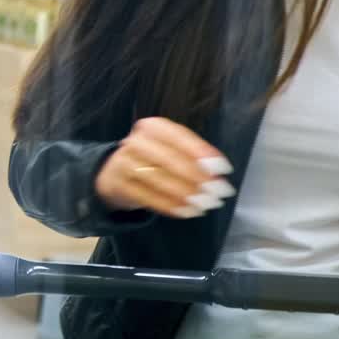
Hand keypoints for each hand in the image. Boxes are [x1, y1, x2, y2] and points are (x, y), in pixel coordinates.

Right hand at [94, 117, 235, 218]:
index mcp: (152, 127)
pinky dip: (169, 205)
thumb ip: (193, 156)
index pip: (179, 137)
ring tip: (204, 204)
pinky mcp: (118, 185)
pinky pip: (147, 197)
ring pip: (159, 179)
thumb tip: (217, 173)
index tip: (223, 169)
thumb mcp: (170, 148)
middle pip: (169, 159)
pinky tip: (186, 211)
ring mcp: (123, 163)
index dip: (202, 153)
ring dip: (185, 194)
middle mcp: (136, 142)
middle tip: (218, 192)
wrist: (114, 173)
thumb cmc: (153, 159)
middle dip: (197, 177)